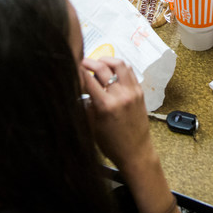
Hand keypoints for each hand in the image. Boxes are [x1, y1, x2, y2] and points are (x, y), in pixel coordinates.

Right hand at [80, 58, 154, 172]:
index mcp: (106, 105)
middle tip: (82, 62)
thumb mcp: (92, 125)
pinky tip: (112, 70)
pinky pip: (130, 72)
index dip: (78, 69)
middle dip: (90, 62)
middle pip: (103, 67)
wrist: (135, 152)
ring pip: (120, 64)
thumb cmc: (112, 143)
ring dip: (107, 60)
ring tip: (98, 63)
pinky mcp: (140, 92)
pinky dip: (120, 67)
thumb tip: (77, 88)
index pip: (88, 79)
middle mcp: (120, 96)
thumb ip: (85, 105)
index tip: (72, 65)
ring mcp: (132, 92)